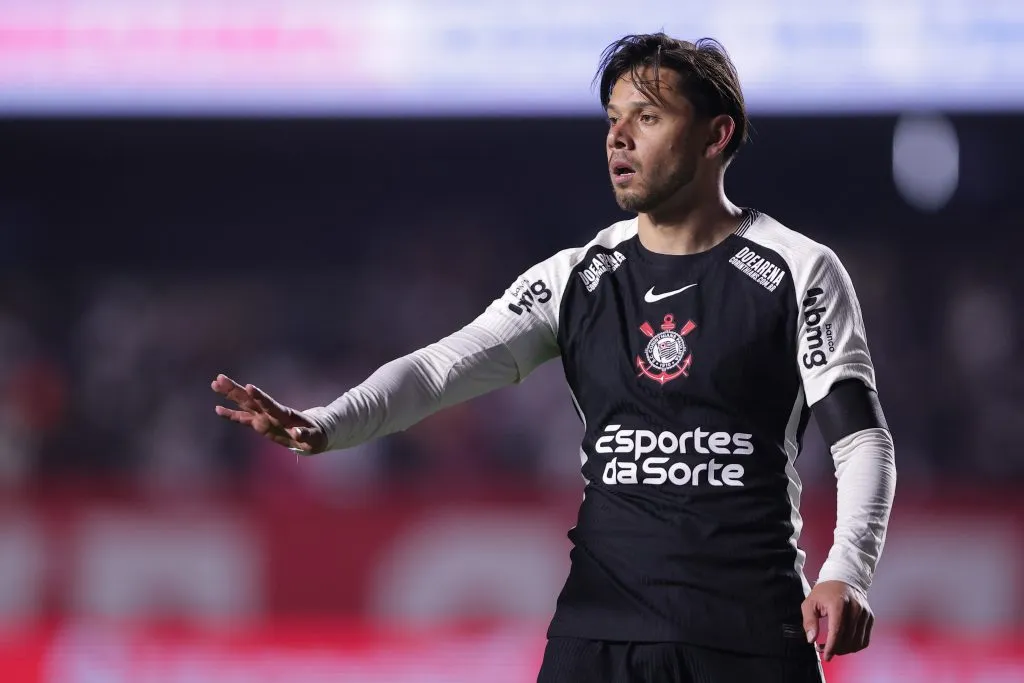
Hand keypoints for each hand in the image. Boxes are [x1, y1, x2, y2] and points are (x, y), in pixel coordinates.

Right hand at [211, 373, 326, 453]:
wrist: (312, 435)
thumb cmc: (313, 436)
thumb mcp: (312, 438)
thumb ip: (304, 435)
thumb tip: (296, 434)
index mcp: (284, 416)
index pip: (270, 405)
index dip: (260, 397)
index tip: (249, 387)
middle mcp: (271, 414)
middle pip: (251, 401)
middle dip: (236, 391)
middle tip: (219, 378)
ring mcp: (264, 418)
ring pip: (245, 404)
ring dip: (231, 395)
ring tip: (216, 384)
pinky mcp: (260, 424)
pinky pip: (243, 419)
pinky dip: (232, 415)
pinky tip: (218, 409)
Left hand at [801, 580, 873, 661]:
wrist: (844, 578)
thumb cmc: (825, 591)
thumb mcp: (810, 602)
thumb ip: (809, 621)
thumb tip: (811, 640)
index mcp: (838, 604)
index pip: (837, 631)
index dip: (831, 647)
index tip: (825, 656)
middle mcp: (855, 609)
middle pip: (848, 639)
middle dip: (836, 649)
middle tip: (824, 649)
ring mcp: (865, 614)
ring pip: (857, 642)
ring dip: (845, 649)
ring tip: (833, 646)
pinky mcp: (870, 618)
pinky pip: (865, 639)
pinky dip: (855, 646)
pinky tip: (844, 643)